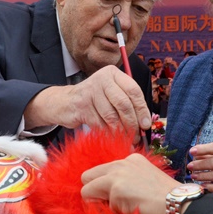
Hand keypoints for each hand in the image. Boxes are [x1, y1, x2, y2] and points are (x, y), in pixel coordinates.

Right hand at [24, 65, 150, 138]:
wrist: (66, 102)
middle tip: (136, 136)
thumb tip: (145, 123)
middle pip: (124, 104)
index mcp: (113, 73)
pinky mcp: (82, 106)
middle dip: (132, 123)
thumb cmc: (95, 99)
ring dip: (121, 132)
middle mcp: (102, 79)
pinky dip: (108, 135)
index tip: (146, 124)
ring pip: (112, 117)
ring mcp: (90, 92)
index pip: (133, 90)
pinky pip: (100, 124)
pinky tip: (112, 139)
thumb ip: (127, 102)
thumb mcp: (111, 93)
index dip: (142, 109)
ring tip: (126, 140)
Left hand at [81, 153, 179, 213]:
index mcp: (129, 159)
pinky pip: (99, 207)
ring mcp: (117, 175)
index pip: (101, 171)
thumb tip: (104, 194)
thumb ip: (125, 181)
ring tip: (123, 209)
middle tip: (107, 205)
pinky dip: (111, 213)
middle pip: (87, 176)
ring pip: (87, 191)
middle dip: (92, 192)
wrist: (178, 203)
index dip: (103, 187)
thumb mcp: (144, 180)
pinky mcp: (116, 189)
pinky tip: (130, 211)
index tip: (113, 198)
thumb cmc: (166, 198)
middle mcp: (121, 163)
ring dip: (100, 204)